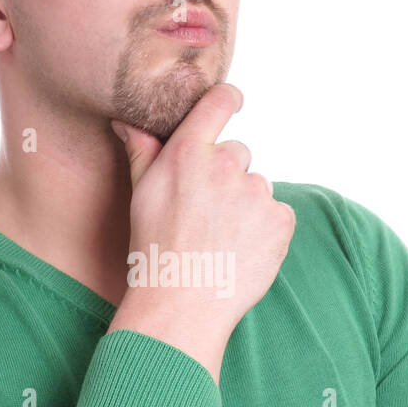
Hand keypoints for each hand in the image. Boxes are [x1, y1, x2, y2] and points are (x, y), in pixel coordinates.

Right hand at [108, 83, 295, 382]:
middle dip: (226, 176)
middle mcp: (226, 165)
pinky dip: (265, 229)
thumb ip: (142, 152)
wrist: (182, 306)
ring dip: (245, 206)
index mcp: (189, 152)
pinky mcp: (280, 220)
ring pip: (256, 188)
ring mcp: (257, 193)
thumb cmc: (155, 251)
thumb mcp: (140, 195)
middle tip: (205, 213)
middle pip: (238, 153)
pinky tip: (239, 250)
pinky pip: (278, 214)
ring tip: (220, 239)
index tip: (229, 104)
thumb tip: (127, 121)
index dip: (227, 100)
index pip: (220, 101)